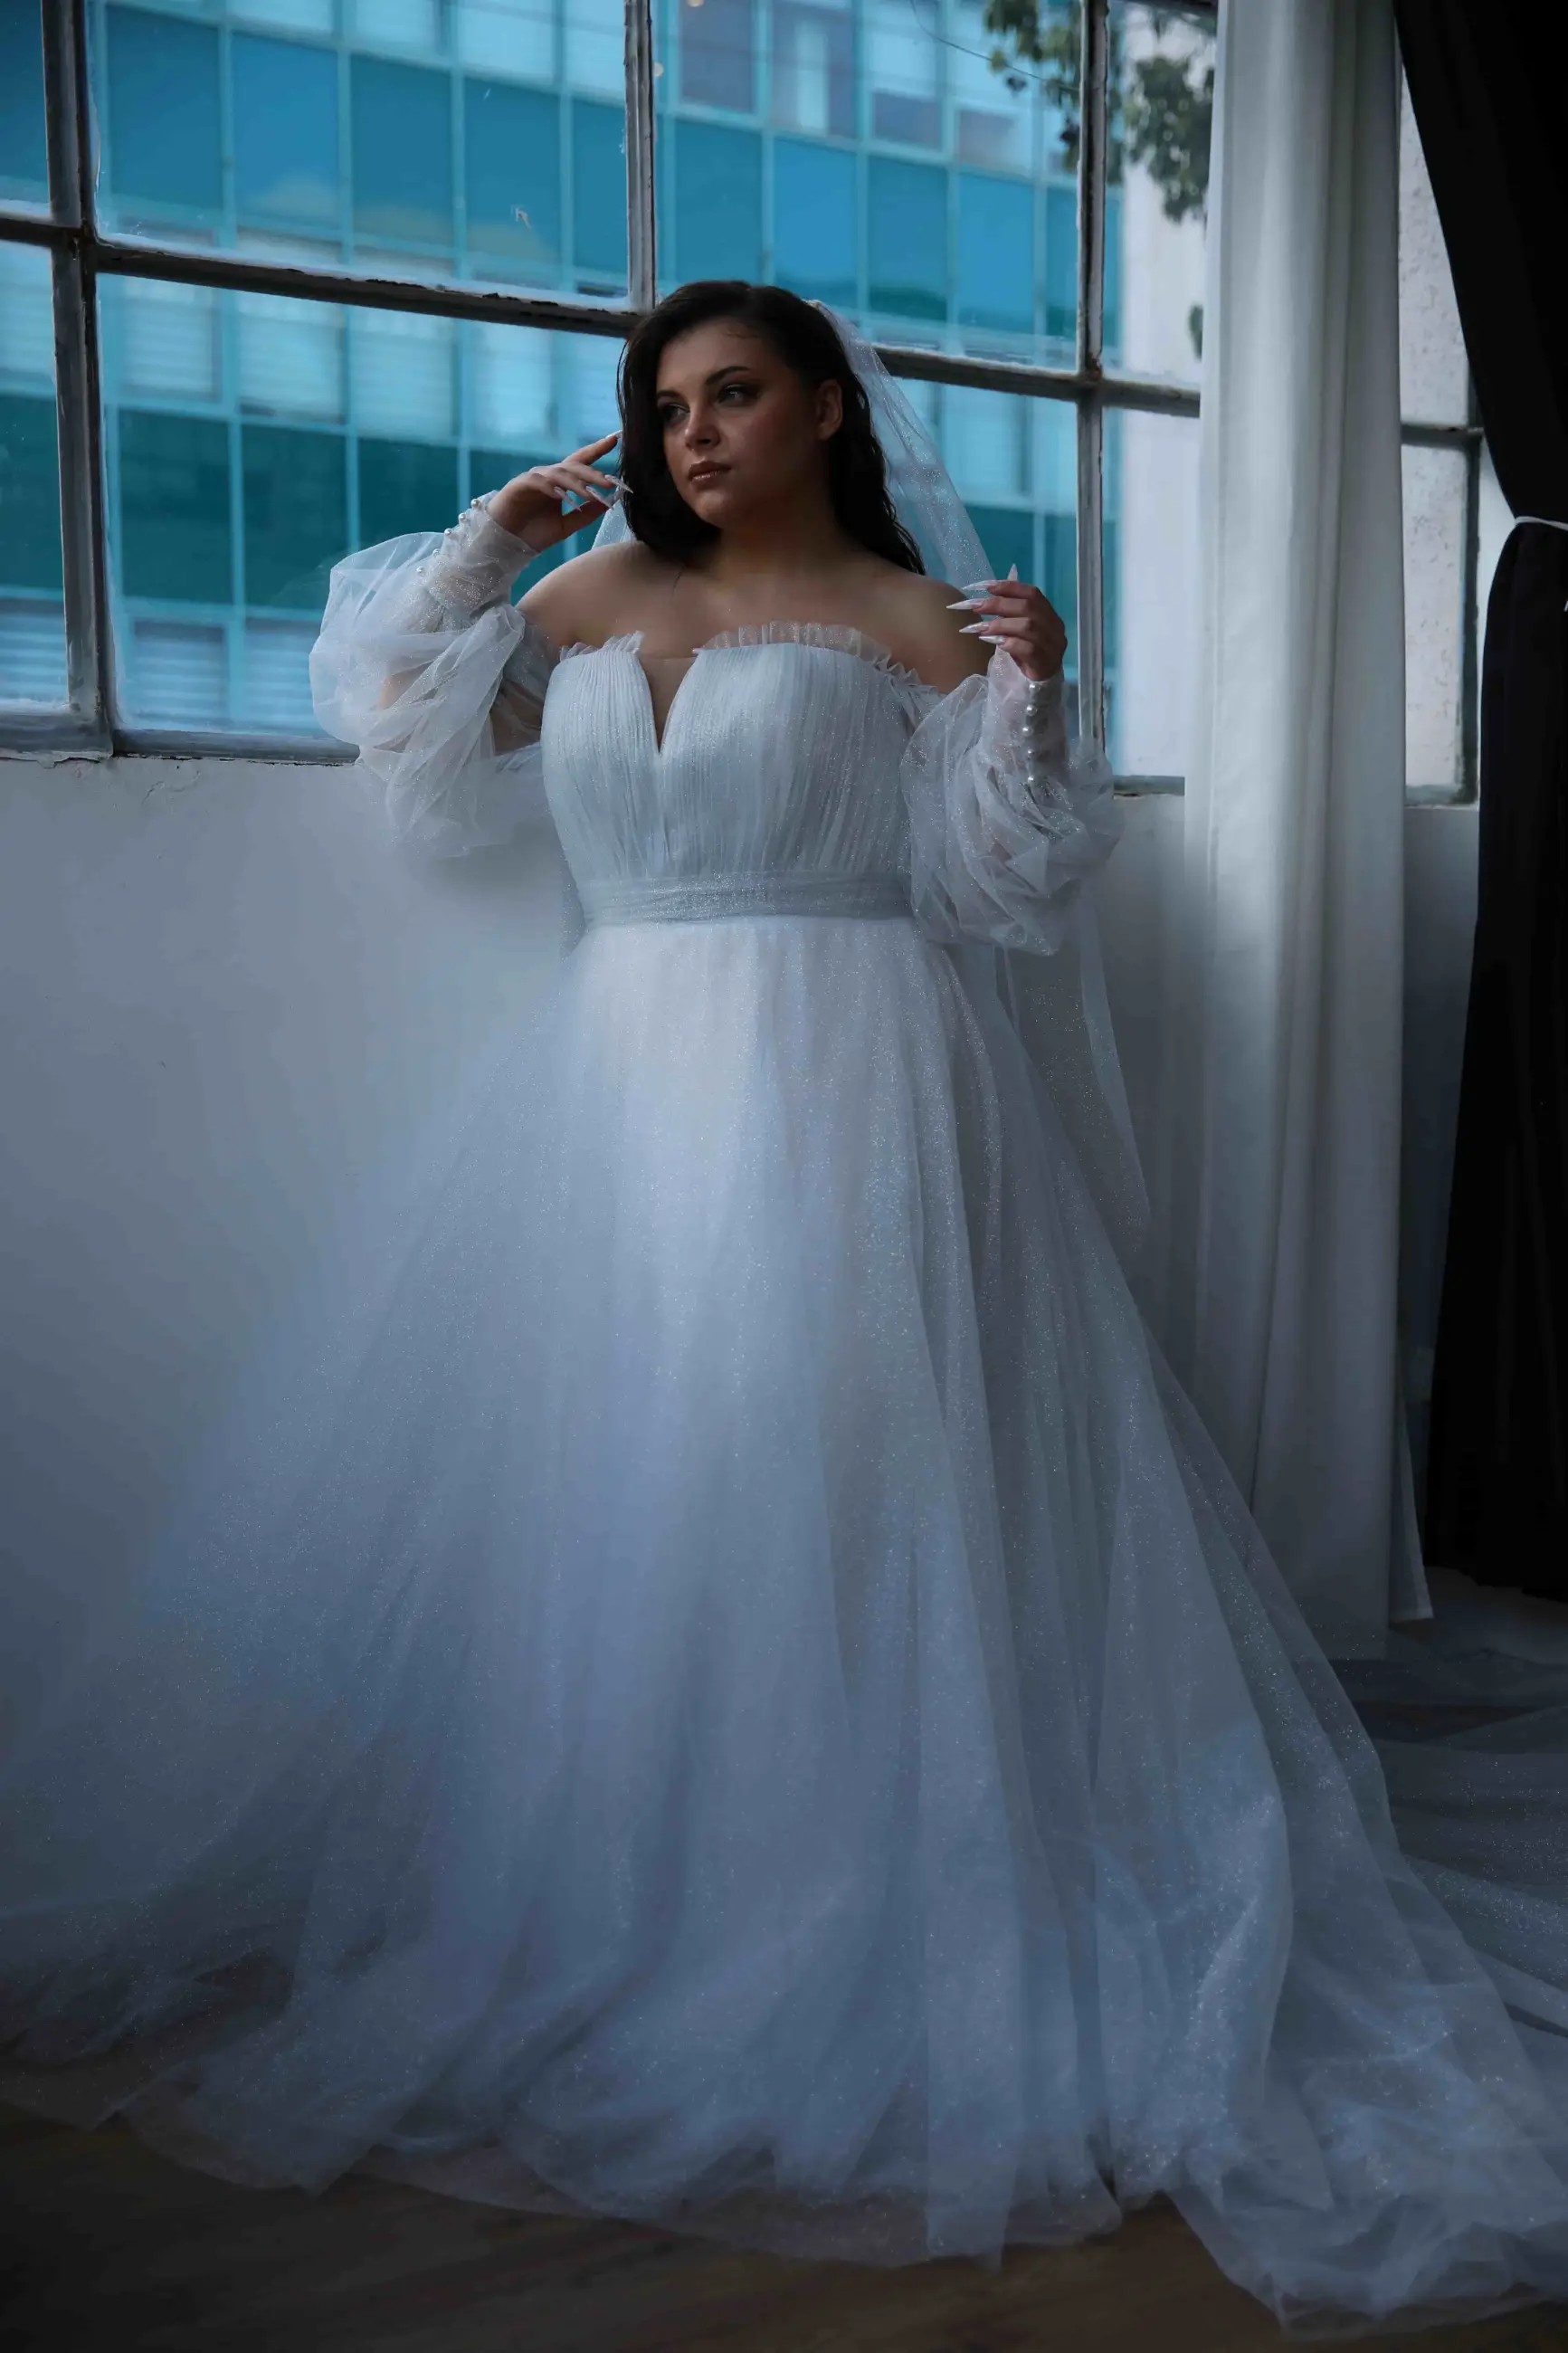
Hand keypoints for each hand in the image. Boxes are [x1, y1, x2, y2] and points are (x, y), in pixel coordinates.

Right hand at [486, 434, 620, 550]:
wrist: (505, 544)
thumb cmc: (533, 534)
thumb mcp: (566, 527)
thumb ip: (586, 515)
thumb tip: (608, 503)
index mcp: (560, 483)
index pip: (581, 462)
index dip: (597, 450)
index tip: (615, 439)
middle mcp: (548, 477)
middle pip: (574, 466)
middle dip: (593, 473)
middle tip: (610, 482)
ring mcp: (534, 479)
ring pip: (559, 474)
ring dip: (576, 483)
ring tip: (591, 493)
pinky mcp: (519, 485)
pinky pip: (538, 482)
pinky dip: (551, 487)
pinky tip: (562, 495)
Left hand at [950, 566, 1067, 681]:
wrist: (1040, 685)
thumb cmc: (1027, 654)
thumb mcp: (1018, 631)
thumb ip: (1010, 615)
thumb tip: (986, 599)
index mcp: (1049, 614)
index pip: (1032, 593)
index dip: (1010, 587)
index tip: (987, 587)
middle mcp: (1054, 627)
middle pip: (1028, 607)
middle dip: (999, 604)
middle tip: (976, 607)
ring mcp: (1053, 645)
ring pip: (1028, 626)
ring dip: (1001, 625)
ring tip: (981, 628)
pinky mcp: (1046, 663)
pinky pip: (1029, 649)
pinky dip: (1010, 643)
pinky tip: (996, 643)